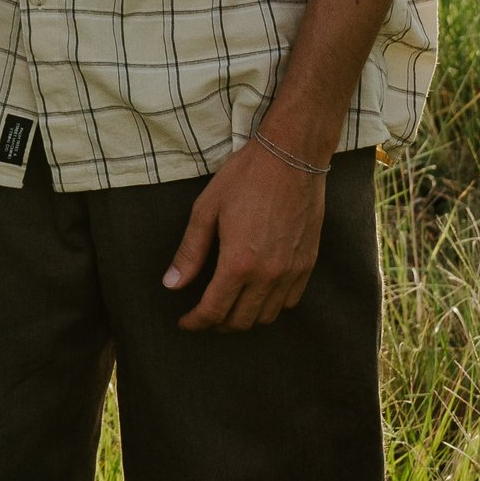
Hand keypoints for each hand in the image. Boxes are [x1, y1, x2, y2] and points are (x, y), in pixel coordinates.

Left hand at [162, 141, 327, 332]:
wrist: (292, 156)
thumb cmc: (246, 177)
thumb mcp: (207, 209)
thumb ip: (190, 252)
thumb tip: (171, 284)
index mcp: (238, 263)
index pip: (213, 311)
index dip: (196, 322)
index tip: (185, 322)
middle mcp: (268, 275)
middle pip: (240, 321)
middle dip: (218, 324)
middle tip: (205, 314)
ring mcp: (291, 271)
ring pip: (267, 316)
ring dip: (245, 319)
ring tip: (230, 307)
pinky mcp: (308, 263)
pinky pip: (290, 301)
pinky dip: (271, 306)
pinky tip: (259, 294)